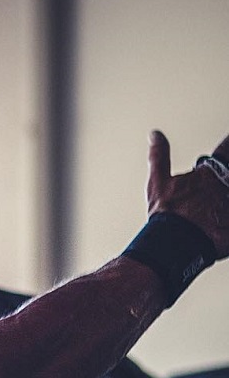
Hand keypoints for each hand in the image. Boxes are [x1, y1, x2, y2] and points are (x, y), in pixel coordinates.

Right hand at [147, 130, 228, 257]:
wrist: (174, 244)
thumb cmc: (166, 215)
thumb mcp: (157, 183)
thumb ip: (159, 156)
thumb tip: (155, 134)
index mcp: (210, 173)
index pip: (227, 148)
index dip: (228, 144)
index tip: (228, 144)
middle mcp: (224, 185)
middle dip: (225, 178)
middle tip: (216, 184)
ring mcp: (228, 204)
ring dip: (224, 198)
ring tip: (216, 205)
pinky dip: (226, 220)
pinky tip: (222, 221)